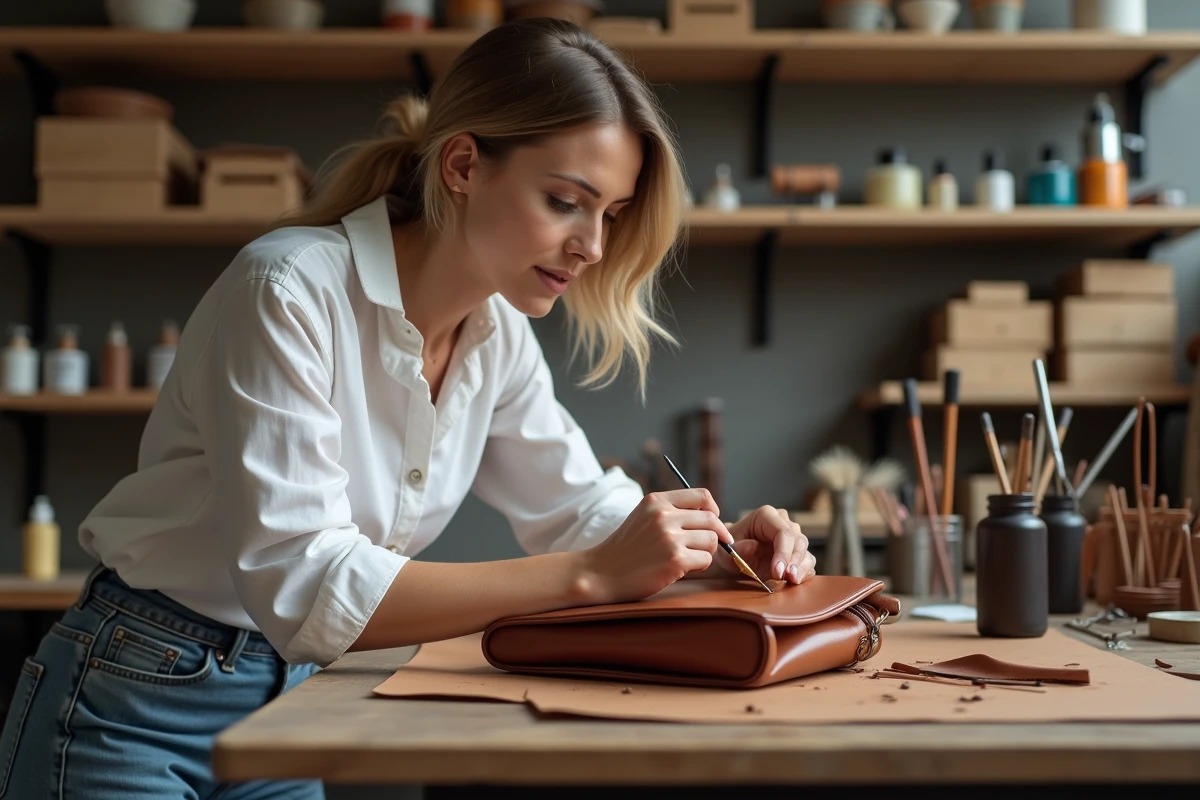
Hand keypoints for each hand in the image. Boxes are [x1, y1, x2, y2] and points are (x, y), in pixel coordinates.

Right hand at [581, 489, 733, 604]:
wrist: (601, 572)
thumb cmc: (626, 548)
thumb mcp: (643, 516)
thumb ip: (671, 510)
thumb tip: (710, 515)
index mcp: (656, 500)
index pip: (702, 496)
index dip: (713, 510)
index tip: (712, 523)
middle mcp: (663, 515)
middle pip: (711, 519)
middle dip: (715, 534)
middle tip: (708, 546)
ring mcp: (669, 537)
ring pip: (711, 540)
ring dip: (706, 551)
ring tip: (689, 557)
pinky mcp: (675, 560)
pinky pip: (705, 559)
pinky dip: (700, 565)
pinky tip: (683, 568)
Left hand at [722, 506, 814, 584]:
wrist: (736, 555)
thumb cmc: (732, 548)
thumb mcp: (728, 549)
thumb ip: (739, 548)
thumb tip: (753, 548)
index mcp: (766, 516)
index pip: (783, 532)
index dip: (783, 552)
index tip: (777, 571)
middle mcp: (784, 522)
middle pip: (798, 541)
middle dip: (794, 561)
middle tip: (786, 578)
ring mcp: (793, 535)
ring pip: (805, 550)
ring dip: (801, 567)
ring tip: (792, 580)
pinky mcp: (798, 551)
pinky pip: (807, 561)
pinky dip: (803, 571)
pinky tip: (795, 581)